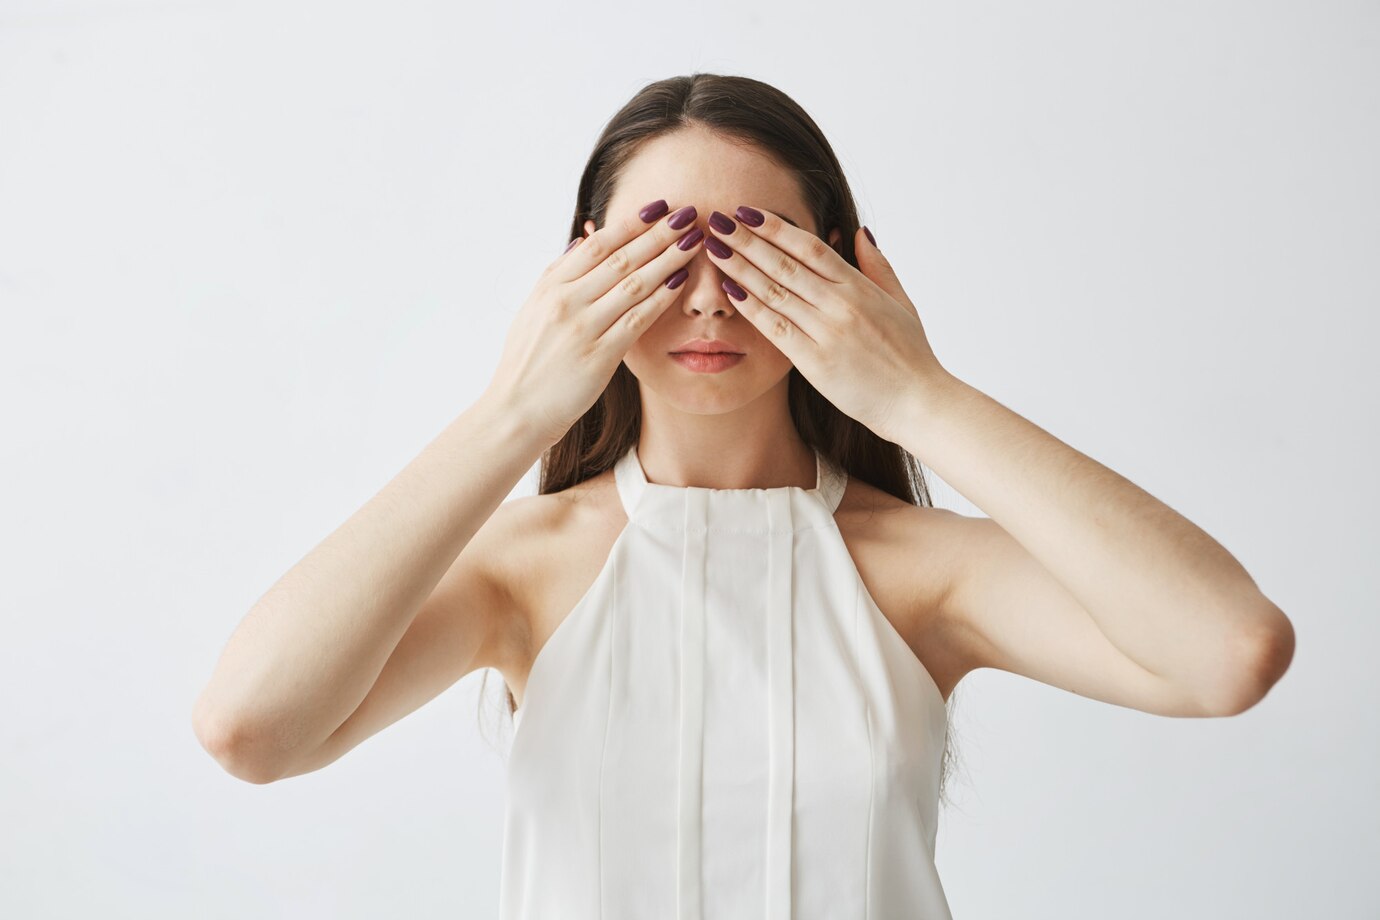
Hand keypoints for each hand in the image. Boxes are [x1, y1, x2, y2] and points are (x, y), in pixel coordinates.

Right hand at [484, 199, 704, 445]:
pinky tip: (680, 282)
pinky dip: (660, 298)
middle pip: (621, 258)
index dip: (631, 223)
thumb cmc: (527, 361)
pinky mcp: (599, 357)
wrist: (516, 410)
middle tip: (688, 214)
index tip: (659, 207)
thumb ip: (557, 273)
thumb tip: (584, 238)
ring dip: (667, 260)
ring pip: (634, 284)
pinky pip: (636, 320)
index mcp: (550, 286)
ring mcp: (583, 328)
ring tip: (694, 241)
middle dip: (658, 234)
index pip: (597, 244)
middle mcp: (566, 302)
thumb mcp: (532, 309)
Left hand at [703, 207, 950, 443]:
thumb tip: (860, 231)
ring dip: (741, 268)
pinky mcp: (815, 361)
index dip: (776, 228)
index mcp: (860, 287)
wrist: (916, 401)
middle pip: (786, 264)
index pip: (810, 248)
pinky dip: (751, 307)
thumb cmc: (910, 356)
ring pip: (775, 291)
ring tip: (715, 248)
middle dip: (748, 240)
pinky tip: (730, 290)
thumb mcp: (901, 302)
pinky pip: (776, 328)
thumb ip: (877, 266)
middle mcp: (841, 305)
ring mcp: (827, 332)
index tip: (749, 212)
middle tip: (719, 220)